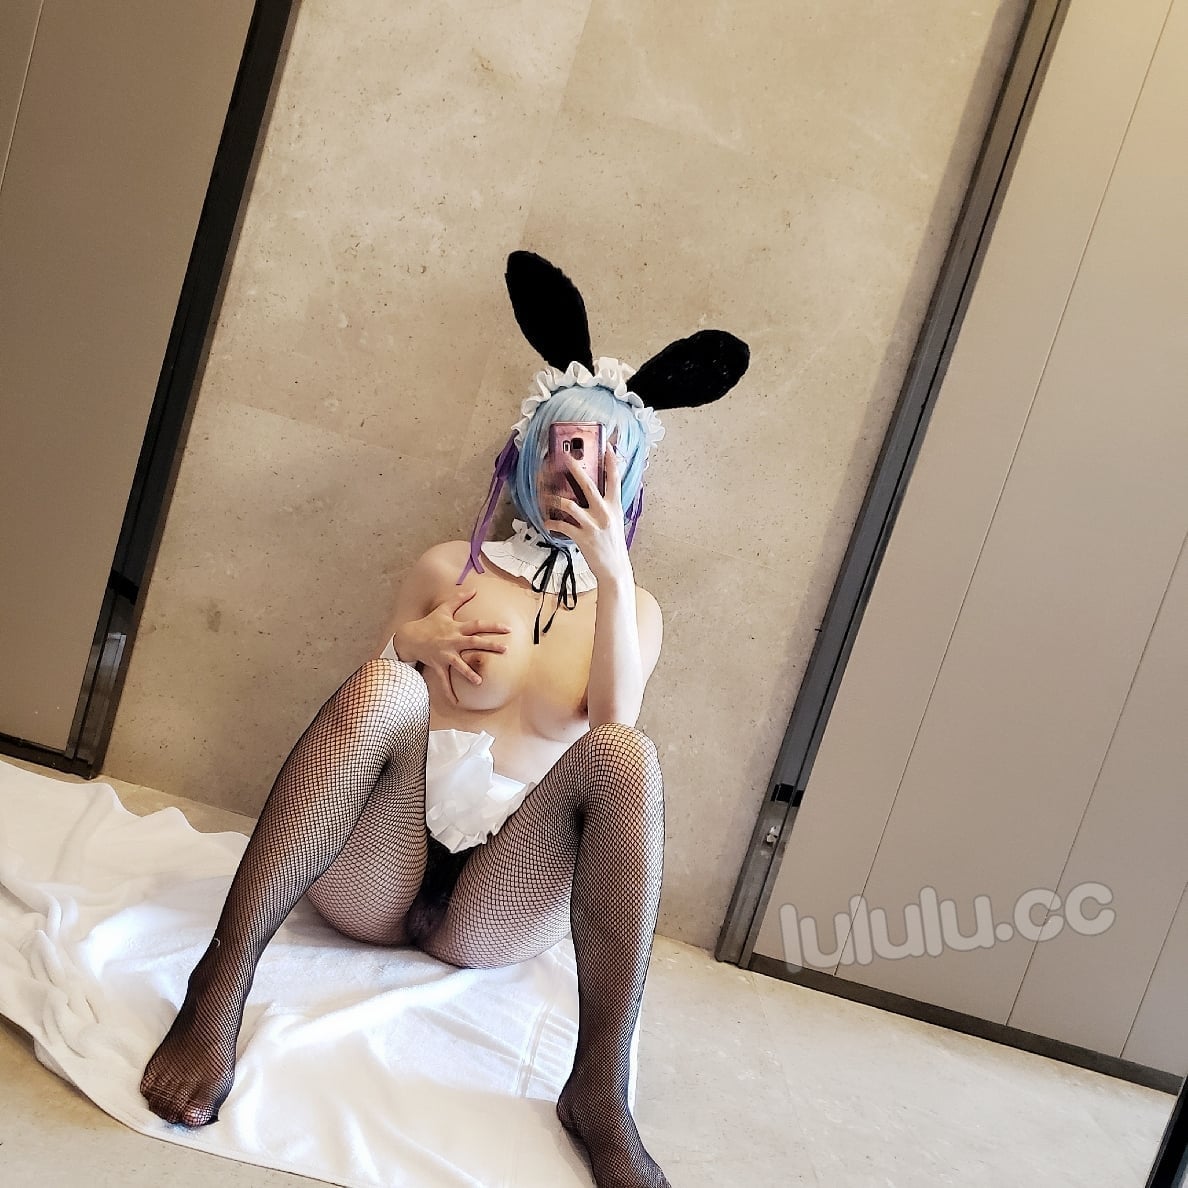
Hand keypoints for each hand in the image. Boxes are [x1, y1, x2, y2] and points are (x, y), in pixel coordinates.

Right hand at [398, 589, 509, 703]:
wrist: (409, 636)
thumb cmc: (429, 623)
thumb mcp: (443, 609)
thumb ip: (459, 599)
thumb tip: (473, 589)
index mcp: (456, 628)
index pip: (478, 625)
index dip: (493, 626)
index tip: (508, 629)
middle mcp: (453, 641)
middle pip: (474, 643)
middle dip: (489, 646)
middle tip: (505, 649)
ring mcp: (445, 654)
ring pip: (459, 664)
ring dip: (469, 673)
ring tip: (479, 681)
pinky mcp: (438, 665)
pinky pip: (444, 681)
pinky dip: (449, 692)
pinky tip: (456, 702)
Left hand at [543, 444, 632, 585]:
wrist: (615, 569)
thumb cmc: (613, 545)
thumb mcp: (615, 521)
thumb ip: (607, 506)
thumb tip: (594, 492)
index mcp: (615, 507)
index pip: (615, 479)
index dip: (611, 461)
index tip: (607, 445)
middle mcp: (605, 513)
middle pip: (588, 484)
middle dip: (575, 468)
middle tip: (565, 456)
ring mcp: (593, 525)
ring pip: (569, 504)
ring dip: (553, 499)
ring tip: (544, 495)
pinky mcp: (582, 537)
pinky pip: (561, 525)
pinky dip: (551, 523)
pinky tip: (546, 522)